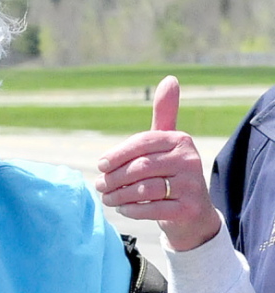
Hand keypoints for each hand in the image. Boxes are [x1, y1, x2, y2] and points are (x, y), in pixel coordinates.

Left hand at [95, 76, 220, 250]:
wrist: (192, 213)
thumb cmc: (171, 173)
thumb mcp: (167, 145)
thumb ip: (164, 116)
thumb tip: (169, 79)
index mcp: (181, 140)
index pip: (143, 142)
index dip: (118, 154)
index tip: (100, 165)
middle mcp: (189, 160)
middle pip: (141, 167)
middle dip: (114, 178)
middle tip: (99, 185)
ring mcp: (191, 186)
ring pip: (144, 189)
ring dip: (119, 195)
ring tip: (106, 198)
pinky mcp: (187, 209)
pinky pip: (151, 209)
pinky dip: (131, 210)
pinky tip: (122, 208)